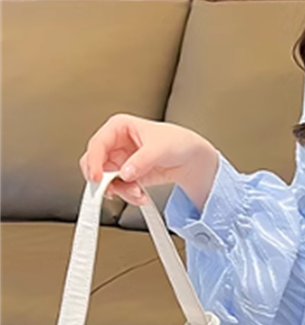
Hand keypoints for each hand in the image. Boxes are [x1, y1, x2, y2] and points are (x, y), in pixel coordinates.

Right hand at [79, 113, 212, 205]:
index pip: (98, 144)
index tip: (98, 178)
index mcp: (118, 127)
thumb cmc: (176, 141)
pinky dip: (128, 195)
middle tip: (114, 191)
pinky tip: (140, 196)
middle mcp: (115, 144)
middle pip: (96, 164)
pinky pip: (119, 188)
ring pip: (106, 179)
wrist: (190, 157)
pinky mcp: (127, 175)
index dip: (94, 162)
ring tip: (138, 194)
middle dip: (105, 180)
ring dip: (120, 190)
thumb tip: (125, 174)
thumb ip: (142, 161)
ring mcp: (120, 160)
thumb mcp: (160, 148)